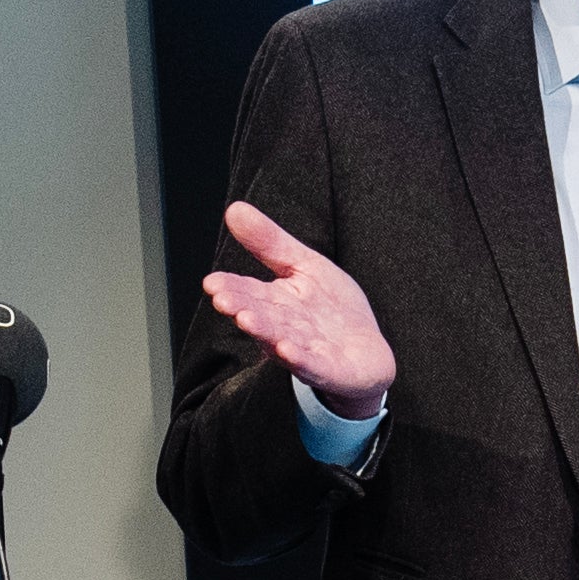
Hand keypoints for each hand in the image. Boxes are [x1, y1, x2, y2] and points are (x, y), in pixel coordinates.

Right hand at [208, 203, 399, 415]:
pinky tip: (287, 349)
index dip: (231, 288)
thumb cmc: (331, 312)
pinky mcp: (328, 370)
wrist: (366, 355)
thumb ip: (270, 242)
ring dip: (263, 331)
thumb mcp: (305, 266)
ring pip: (280, 339)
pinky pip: (312, 365)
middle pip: (261, 316)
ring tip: (247, 320)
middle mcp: (285, 328)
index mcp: (276, 303)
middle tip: (224, 300)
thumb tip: (234, 209)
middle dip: (242, 308)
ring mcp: (305, 351)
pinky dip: (299, 358)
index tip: (212, 283)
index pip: (248, 293)